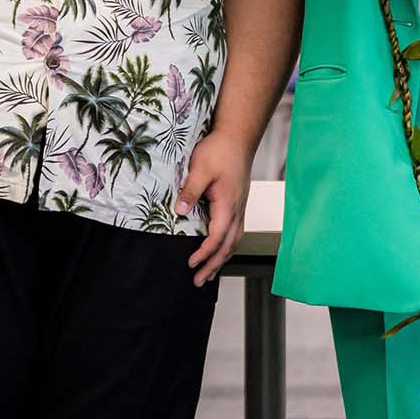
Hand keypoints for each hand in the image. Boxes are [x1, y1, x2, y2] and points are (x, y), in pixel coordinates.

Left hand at [178, 130, 253, 286]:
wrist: (238, 137)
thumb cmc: (220, 150)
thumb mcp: (200, 168)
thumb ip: (190, 191)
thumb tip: (179, 211)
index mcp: (228, 205)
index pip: (217, 237)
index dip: (205, 253)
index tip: (191, 264)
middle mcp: (237, 210)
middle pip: (229, 246)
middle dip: (214, 265)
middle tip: (199, 281)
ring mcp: (240, 208)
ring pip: (235, 241)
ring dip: (222, 259)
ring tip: (209, 274)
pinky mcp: (238, 204)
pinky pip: (235, 232)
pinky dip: (227, 247)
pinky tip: (220, 250)